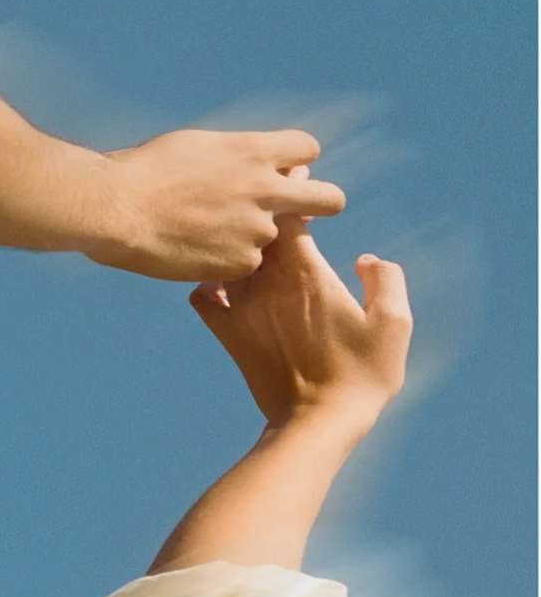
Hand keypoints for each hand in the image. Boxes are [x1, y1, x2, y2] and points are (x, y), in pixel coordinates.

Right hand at [83, 129, 344, 280]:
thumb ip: (237, 158)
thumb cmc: (146, 171)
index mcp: (254, 151)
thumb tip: (257, 164)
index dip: (297, 162)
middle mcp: (265, 189)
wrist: (119, 210)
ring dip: (252, 237)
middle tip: (304, 212)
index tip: (285, 171)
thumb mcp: (198, 147)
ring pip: (275, 237)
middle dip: (323, 204)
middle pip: (329, 199)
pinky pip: (247, 264)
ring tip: (206, 232)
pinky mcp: (242, 263)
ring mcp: (257, 229)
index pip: (307, 149)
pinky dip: (229, 261)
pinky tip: (197, 252)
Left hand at [189, 168, 412, 426]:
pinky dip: (208, 283)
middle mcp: (269, 284)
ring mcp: (244, 309)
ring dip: (236, 239)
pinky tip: (219, 281)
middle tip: (268, 191)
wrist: (316, 423)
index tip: (297, 173)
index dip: (292, 188)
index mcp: (308, 274)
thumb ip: (386, 280)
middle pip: (254, 227)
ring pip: (227, 257)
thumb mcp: (394, 326)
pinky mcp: (230, 335)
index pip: (289, 213)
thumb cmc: (361, 376)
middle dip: (262, 204)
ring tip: (242, 228)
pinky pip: (203, 298)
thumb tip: (365, 258)